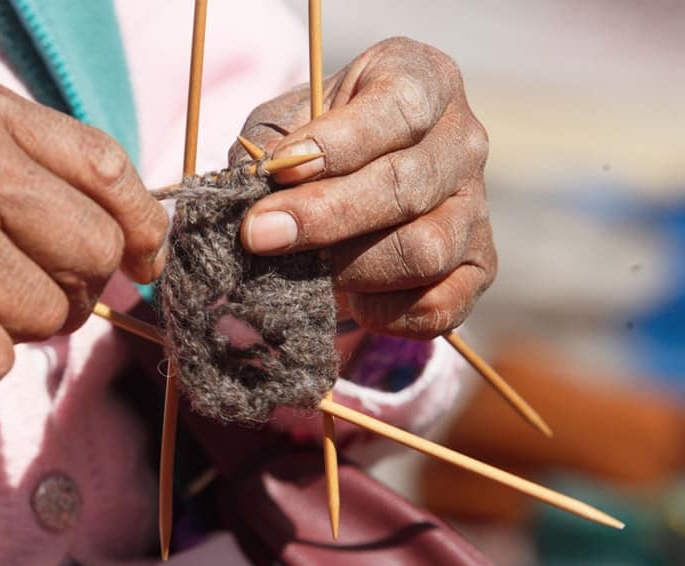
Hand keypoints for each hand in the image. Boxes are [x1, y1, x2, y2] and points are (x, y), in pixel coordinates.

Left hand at [231, 37, 495, 338]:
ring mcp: (476, 206)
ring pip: (425, 250)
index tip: (282, 170)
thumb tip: (259, 193)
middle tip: (260, 235)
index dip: (337, 144)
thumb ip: (269, 149)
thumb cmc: (309, 142)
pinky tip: (353, 299)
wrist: (346, 186)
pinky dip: (388, 313)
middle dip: (325, 217)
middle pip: (406, 188)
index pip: (398, 109)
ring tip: (306, 269)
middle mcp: (463, 140)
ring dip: (351, 269)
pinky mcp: (478, 266)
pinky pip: (441, 305)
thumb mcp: (282, 124)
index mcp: (423, 80)